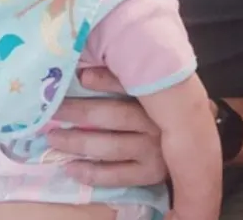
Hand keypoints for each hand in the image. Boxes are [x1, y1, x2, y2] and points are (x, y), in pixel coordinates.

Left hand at [47, 67, 166, 186]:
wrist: (189, 147)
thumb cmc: (161, 113)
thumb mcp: (151, 92)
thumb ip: (126, 79)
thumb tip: (87, 68)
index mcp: (159, 98)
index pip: (131, 85)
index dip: (105, 80)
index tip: (80, 76)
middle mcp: (158, 123)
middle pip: (115, 115)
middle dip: (80, 112)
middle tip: (53, 110)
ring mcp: (154, 150)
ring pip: (111, 146)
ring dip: (78, 142)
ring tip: (54, 138)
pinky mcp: (149, 174)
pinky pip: (115, 175)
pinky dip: (90, 173)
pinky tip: (70, 167)